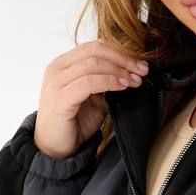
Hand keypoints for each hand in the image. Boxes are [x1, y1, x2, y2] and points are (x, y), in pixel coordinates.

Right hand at [34, 40, 149, 158]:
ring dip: (119, 71)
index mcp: (64, 64)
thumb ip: (106, 82)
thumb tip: (130, 73)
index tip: (139, 63)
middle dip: (123, 59)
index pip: (95, 46)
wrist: (54, 147)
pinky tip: (122, 87)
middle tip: (141, 70)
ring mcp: (57, 83)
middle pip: (95, 51)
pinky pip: (88, 83)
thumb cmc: (72, 122)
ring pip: (93, 64)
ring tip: (135, 80)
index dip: (120, 52)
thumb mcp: (94, 97)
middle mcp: (57, 68)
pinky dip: (109, 82)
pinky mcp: (60, 98)